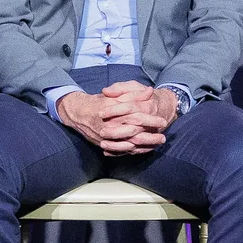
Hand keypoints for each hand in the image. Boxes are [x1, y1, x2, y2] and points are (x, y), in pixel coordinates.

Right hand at [57, 84, 171, 154]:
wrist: (78, 113)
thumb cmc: (100, 101)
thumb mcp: (117, 94)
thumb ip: (133, 93)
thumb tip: (149, 91)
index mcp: (114, 111)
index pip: (136, 116)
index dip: (151, 120)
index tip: (163, 122)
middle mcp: (110, 126)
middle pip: (135, 133)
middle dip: (151, 137)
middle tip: (163, 138)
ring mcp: (107, 138)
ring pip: (129, 145)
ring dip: (145, 146)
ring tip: (157, 145)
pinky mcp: (104, 145)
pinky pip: (121, 151)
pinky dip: (134, 151)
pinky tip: (144, 150)